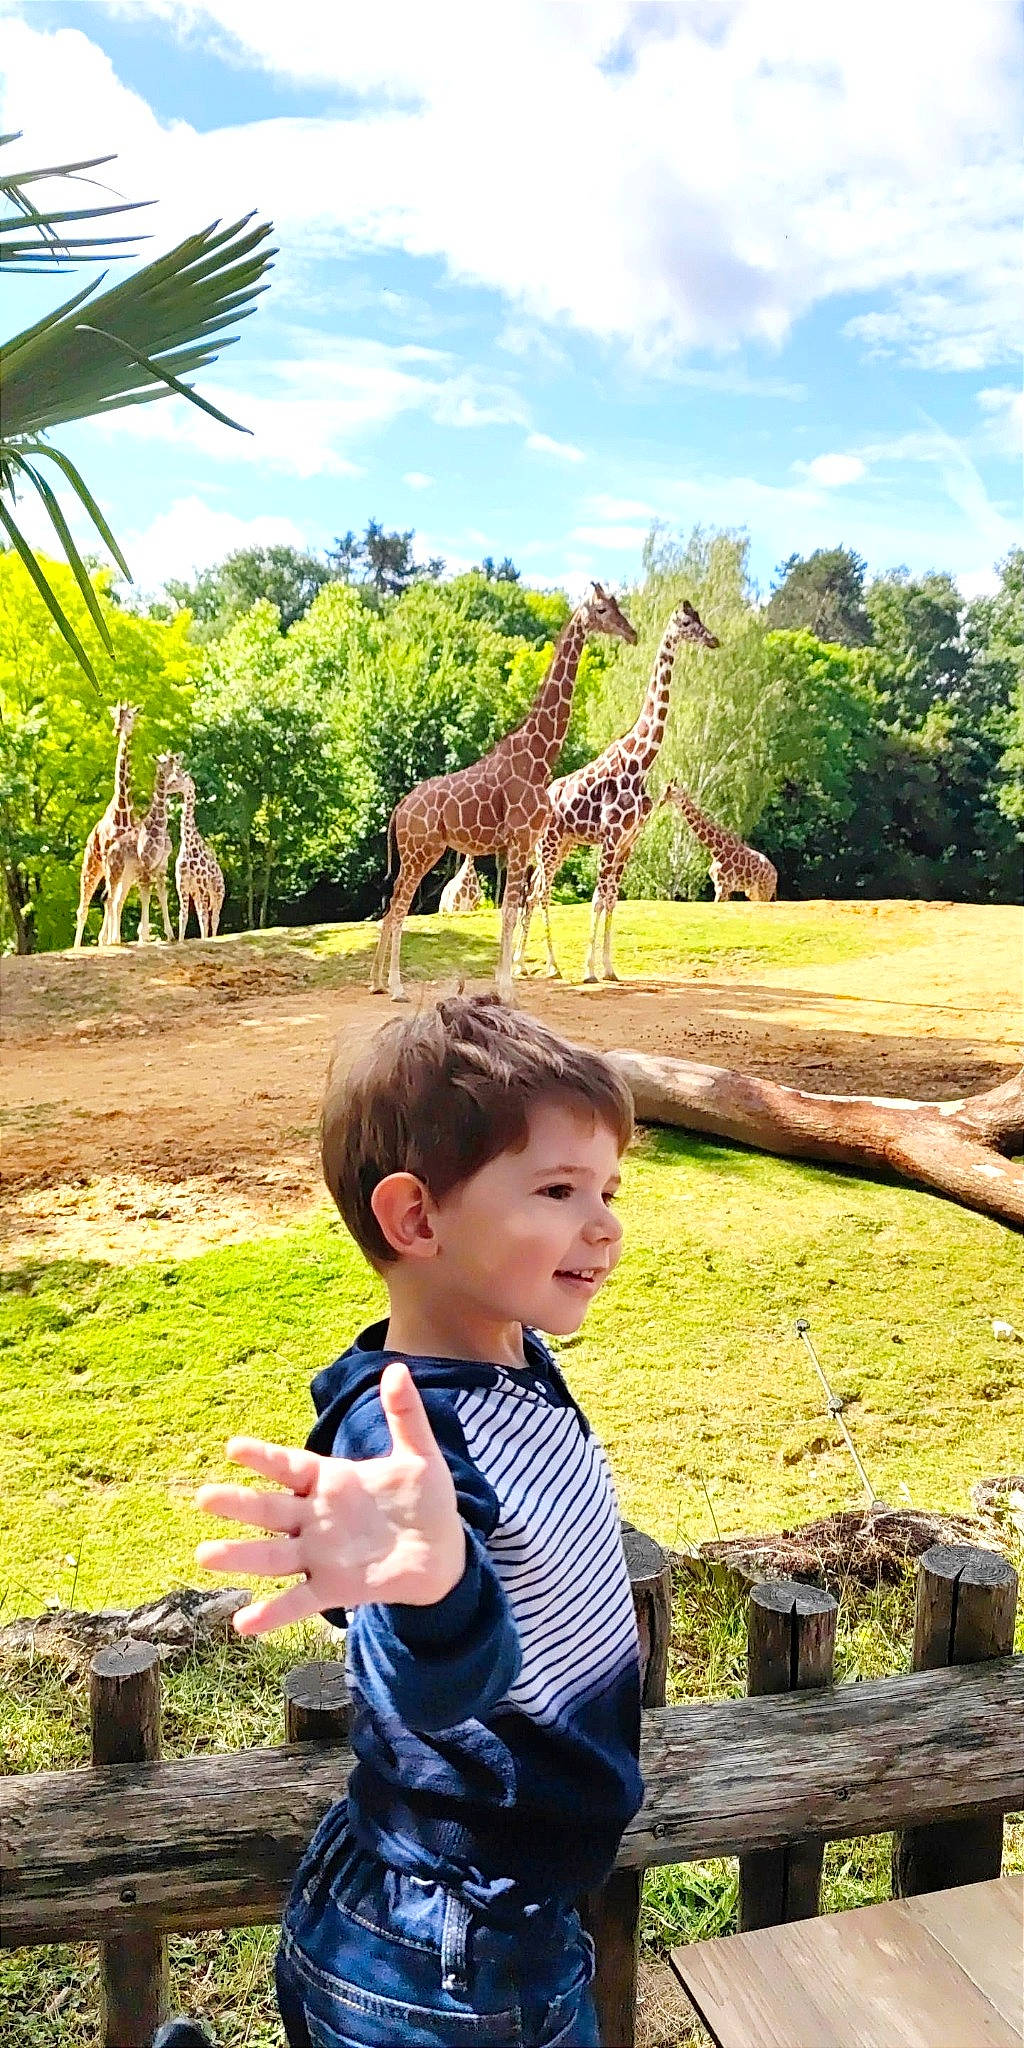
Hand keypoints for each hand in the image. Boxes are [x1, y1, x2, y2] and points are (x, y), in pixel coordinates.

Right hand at [195, 1361, 465, 1634]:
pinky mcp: (333, 1588)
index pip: (289, 1466)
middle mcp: (315, 1517)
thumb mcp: (418, 1455)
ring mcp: (319, 1554)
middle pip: (269, 1510)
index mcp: (330, 1481)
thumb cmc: (426, 1501)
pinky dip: (271, 1614)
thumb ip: (404, 1415)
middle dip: (237, 1504)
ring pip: (272, 1554)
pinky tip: (244, 1624)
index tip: (233, 1447)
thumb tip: (396, 1368)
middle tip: (203, 1498)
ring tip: (205, 1555)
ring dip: (240, 1556)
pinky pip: (297, 1601)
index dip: (263, 1458)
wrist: (444, 1553)